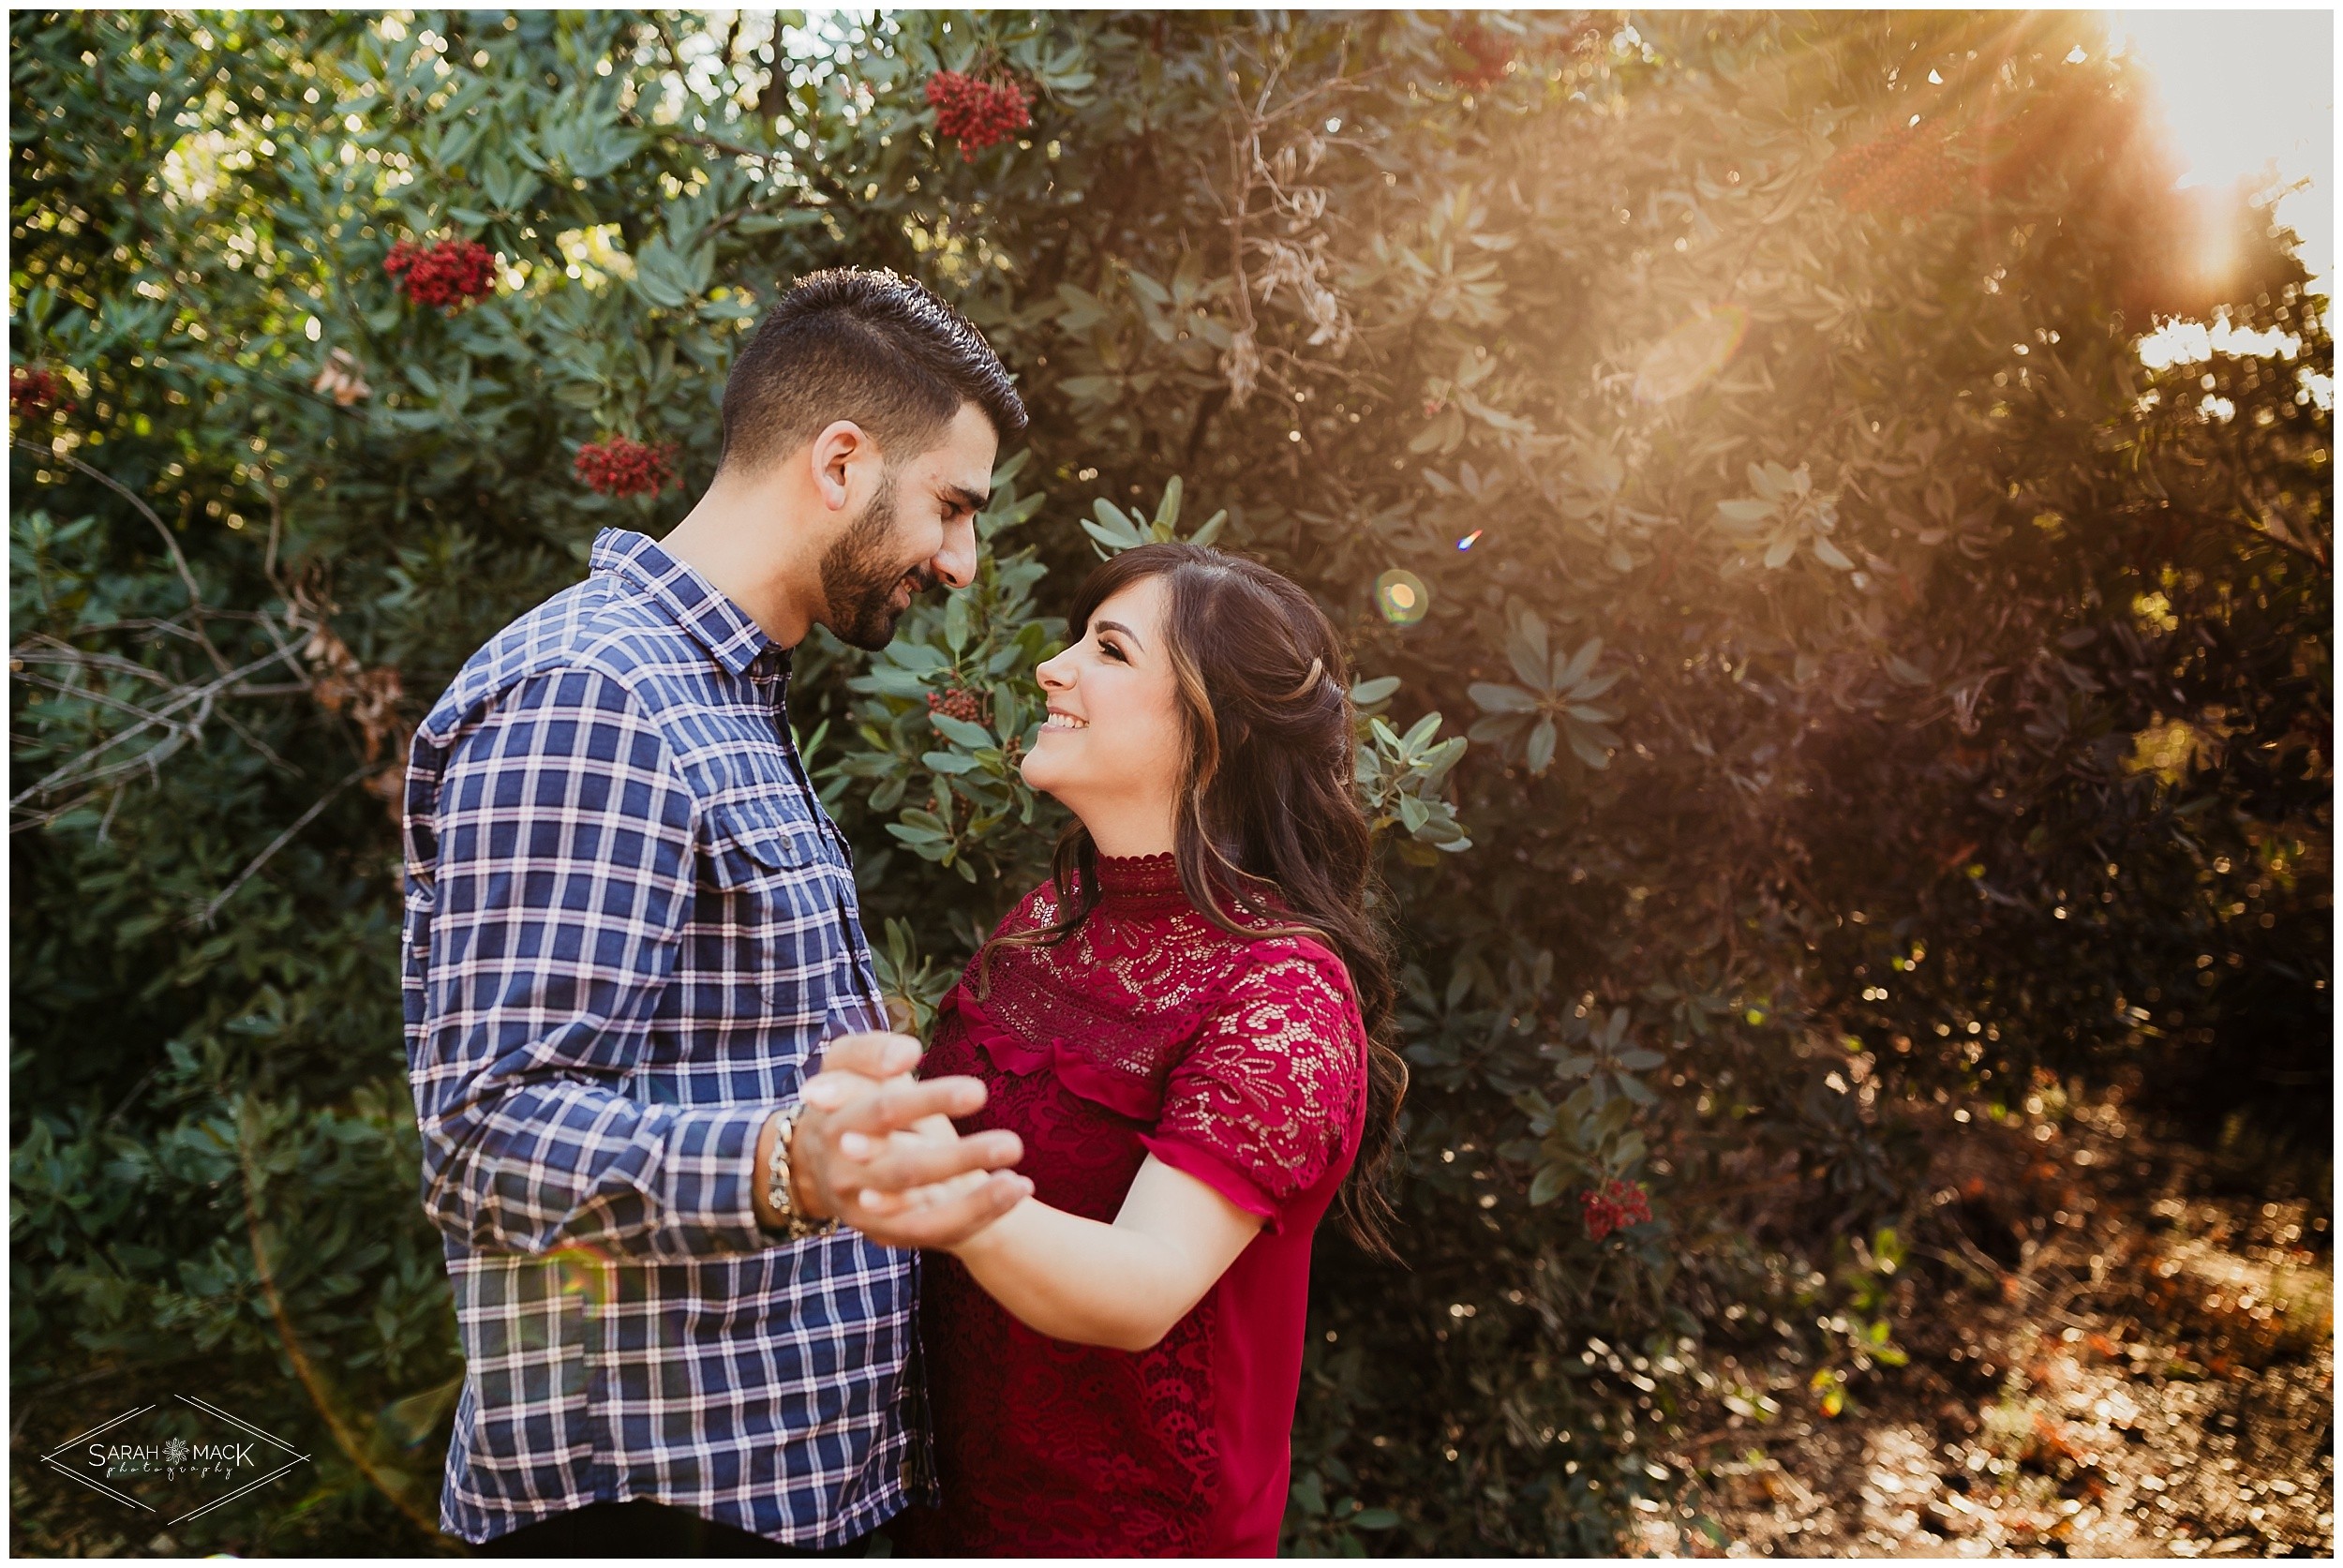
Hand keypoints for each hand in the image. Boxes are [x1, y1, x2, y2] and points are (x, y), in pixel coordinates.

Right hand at [786, 1030, 1028, 1249]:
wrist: (816, 1163)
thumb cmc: (848, 1100)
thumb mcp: (843, 1064)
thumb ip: (872, 1050)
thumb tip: (908, 1053)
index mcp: (836, 1122)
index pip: (884, 1111)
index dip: (930, 1102)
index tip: (979, 1092)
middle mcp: (845, 1172)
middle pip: (904, 1170)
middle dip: (959, 1159)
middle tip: (1013, 1144)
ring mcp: (863, 1210)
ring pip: (920, 1212)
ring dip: (974, 1200)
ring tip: (1018, 1180)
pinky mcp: (884, 1234)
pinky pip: (933, 1231)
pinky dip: (978, 1213)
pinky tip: (1017, 1188)